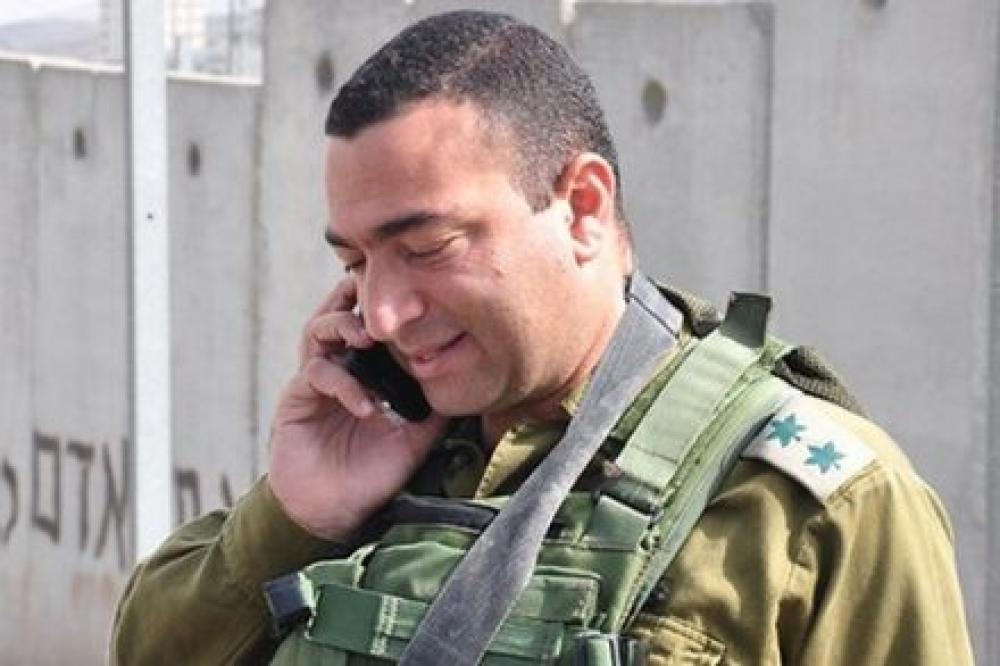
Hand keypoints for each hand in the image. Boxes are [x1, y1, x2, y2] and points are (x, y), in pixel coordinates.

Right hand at [268, 278, 446, 539]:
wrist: (335, 513)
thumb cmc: (373, 474)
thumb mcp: (416, 437)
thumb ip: (434, 408)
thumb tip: (465, 382)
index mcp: (366, 372)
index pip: (371, 323)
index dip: (382, 304)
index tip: (409, 291)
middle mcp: (339, 368)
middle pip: (338, 312)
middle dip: (353, 296)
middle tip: (376, 293)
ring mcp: (315, 382)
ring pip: (319, 331)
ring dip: (343, 327)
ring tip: (367, 340)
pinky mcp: (296, 400)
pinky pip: (316, 374)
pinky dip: (343, 383)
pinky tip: (366, 406)